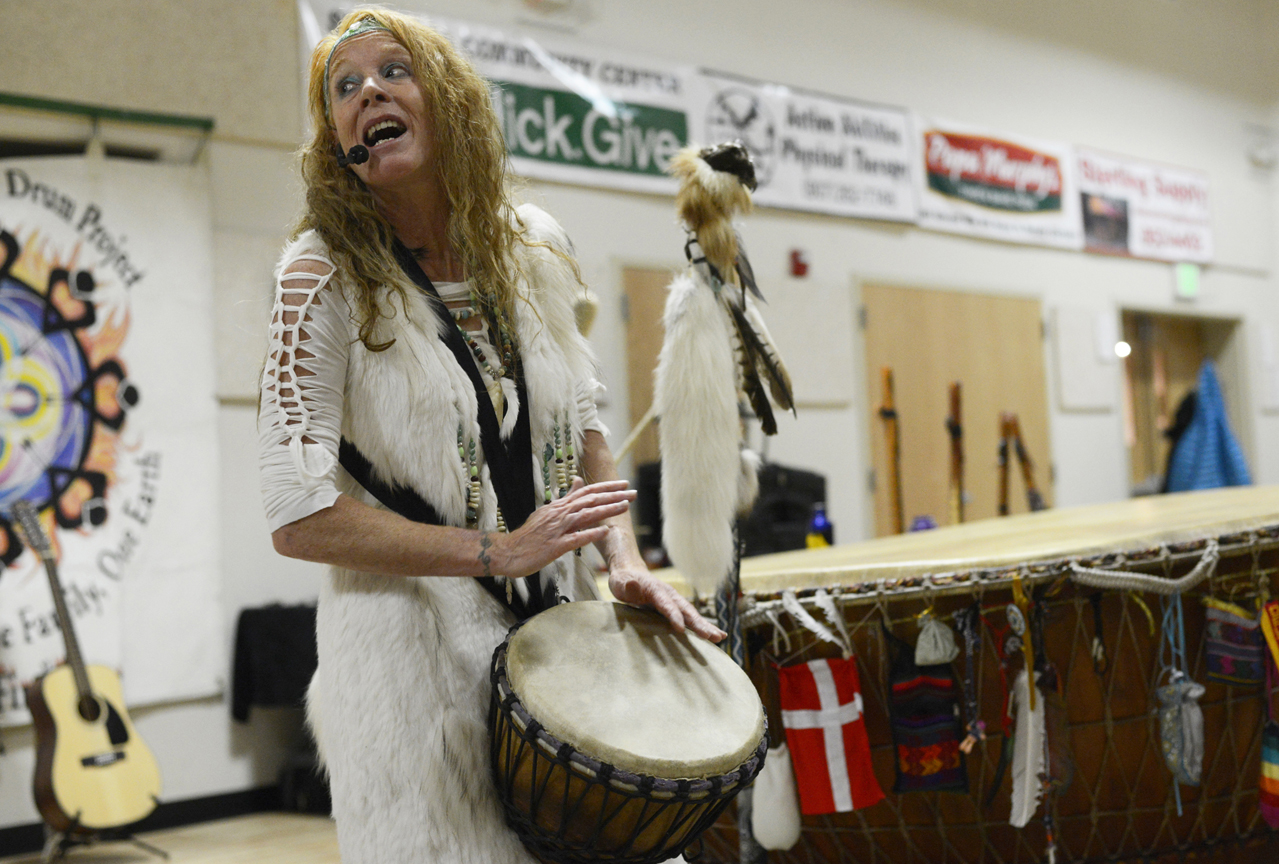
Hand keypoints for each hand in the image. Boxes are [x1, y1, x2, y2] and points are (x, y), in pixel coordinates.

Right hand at [494, 479, 633, 577]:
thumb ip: (566, 498)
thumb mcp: (547, 511)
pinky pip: (575, 538)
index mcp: (559, 506)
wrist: (508, 552)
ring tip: (625, 507)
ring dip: (607, 510)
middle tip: (633, 493)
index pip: (587, 491)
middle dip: (614, 496)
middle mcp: (559, 514)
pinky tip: (605, 531)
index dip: (607, 487)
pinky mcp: (554, 546)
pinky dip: (591, 533)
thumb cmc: (529, 535)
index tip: (624, 485)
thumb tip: (579, 481)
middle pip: (590, 500)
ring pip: (586, 516)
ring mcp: (557, 529)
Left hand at [608, 566, 726, 642]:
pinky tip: (715, 636)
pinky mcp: (676, 609)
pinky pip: (691, 619)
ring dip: (706, 626)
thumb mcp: (620, 582)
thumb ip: (627, 586)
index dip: (673, 616)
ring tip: (721, 638)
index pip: (666, 604)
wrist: (631, 574)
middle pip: (686, 610)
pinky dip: (703, 627)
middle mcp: (670, 595)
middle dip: (699, 624)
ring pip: (693, 615)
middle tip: (711, 636)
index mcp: (656, 590)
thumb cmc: (623, 581)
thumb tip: (632, 584)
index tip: (680, 628)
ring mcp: (675, 601)